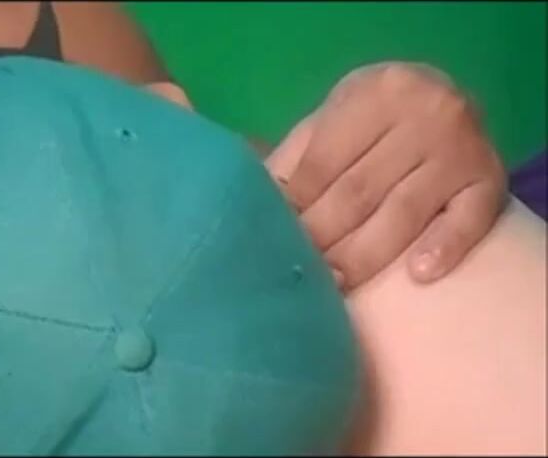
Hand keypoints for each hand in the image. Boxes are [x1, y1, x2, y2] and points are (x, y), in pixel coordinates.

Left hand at [267, 62, 506, 289]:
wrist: (443, 97)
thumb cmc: (370, 118)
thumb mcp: (331, 119)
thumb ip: (296, 157)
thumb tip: (256, 202)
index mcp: (374, 94)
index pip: (323, 163)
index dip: (294, 206)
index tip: (270, 240)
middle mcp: (424, 114)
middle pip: (358, 192)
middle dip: (321, 237)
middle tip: (296, 273)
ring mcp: (461, 149)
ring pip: (403, 213)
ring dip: (363, 255)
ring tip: (334, 284)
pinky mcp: (490, 181)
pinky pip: (466, 220)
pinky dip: (443, 248)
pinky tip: (418, 275)